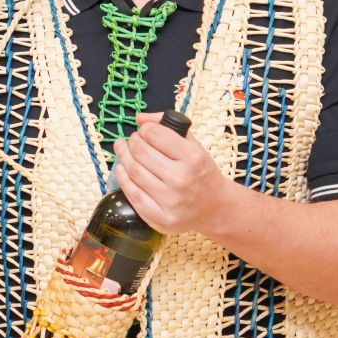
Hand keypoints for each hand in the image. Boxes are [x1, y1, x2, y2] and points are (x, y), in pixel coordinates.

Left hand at [112, 111, 229, 235]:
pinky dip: (122, 178)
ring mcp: (170, 201)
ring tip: (122, 150)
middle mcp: (181, 179)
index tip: (143, 130)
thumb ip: (168, 127)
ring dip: (122, 157)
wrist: (215, 208)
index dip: (144, 129)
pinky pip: (132, 194)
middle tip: (131, 140)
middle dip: (131, 142)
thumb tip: (140, 119)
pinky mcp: (160, 218)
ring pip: (133, 172)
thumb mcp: (194, 146)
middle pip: (140, 152)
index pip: (155, 134)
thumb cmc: (201, 173)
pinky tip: (122, 169)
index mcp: (193, 158)